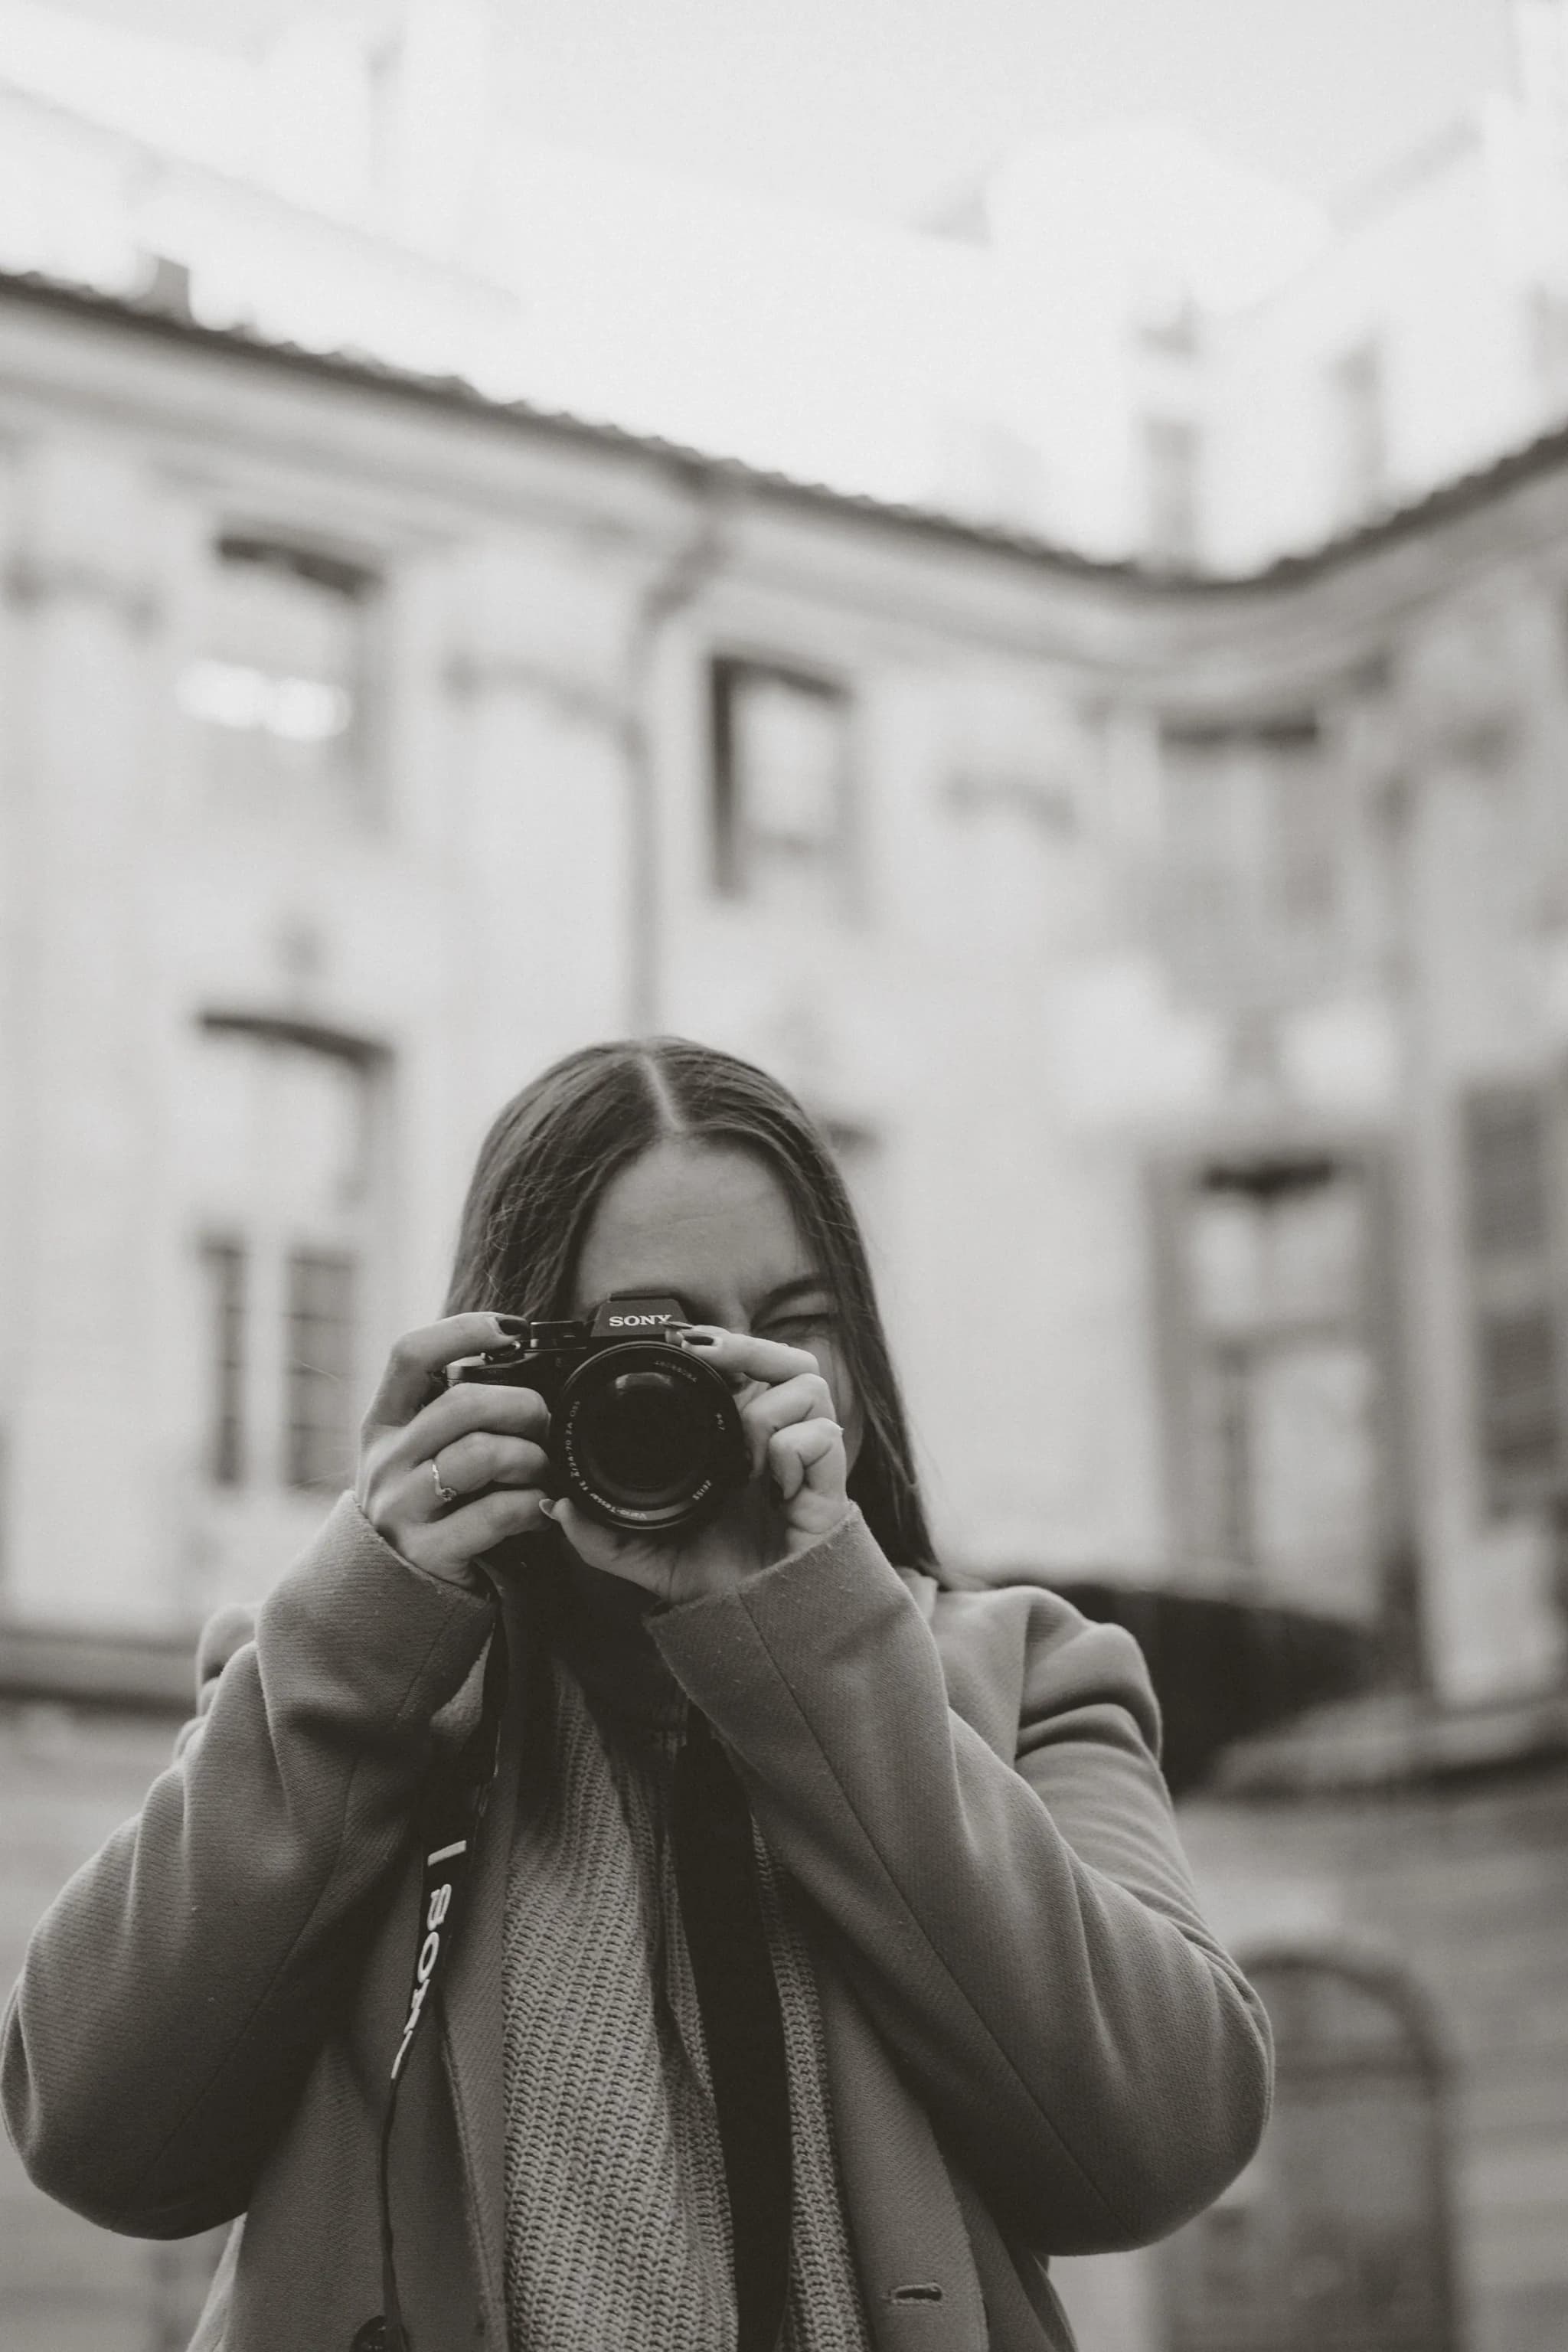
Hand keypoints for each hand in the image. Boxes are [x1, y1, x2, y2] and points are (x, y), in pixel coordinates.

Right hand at [355, 1313, 552, 1583]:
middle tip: (545, 1421)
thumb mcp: (414, 1454)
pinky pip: (495, 1514)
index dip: (462, 1330)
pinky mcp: (428, 1551)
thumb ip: (449, 1414)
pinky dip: (532, 1507)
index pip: (409, 1355)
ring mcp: (403, 1507)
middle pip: (463, 1403)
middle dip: (522, 1405)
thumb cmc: (421, 1509)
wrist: (384, 1596)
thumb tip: (516, 1361)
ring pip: (482, 1454)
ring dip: (531, 1458)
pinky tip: (540, 1510)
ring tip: (544, 1471)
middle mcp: (386, 1461)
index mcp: (383, 1424)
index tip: (510, 1330)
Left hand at [546, 1327, 851, 1606]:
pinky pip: (823, 1439)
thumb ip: (601, 1533)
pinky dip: (795, 1447)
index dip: (724, 1347)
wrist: (757, 1628)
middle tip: (710, 1351)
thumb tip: (556, 1504)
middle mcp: (777, 1443)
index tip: (682, 1340)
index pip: (747, 1372)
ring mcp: (805, 1463)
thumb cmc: (717, 1582)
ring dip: (769, 1407)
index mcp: (739, 1443)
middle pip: (785, 1360)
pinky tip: (773, 1481)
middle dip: (750, 1345)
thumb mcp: (646, 1554)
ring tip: (745, 1450)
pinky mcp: (828, 1488)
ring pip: (808, 1388)